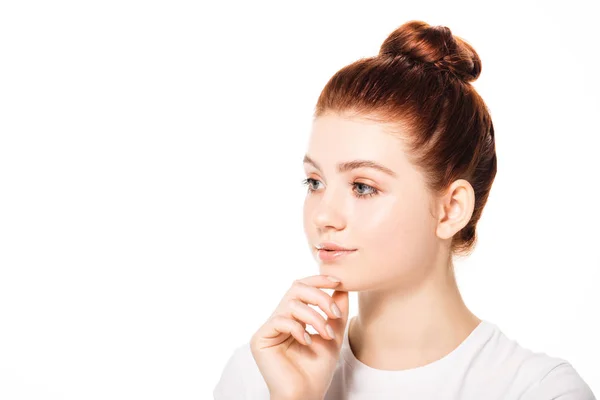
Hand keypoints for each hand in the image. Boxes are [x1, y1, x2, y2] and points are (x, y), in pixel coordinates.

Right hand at [249, 275, 349, 399]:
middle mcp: (279, 318)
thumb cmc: (317, 369)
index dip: (318, 280)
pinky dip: (298, 328)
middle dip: (319, 297)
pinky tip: (307, 342)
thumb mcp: (333, 334)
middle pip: (296, 288)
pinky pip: (279, 320)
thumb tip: (341, 287)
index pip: (302, 287)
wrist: (306, 394)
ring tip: (326, 334)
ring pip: (291, 303)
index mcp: (293, 315)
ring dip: (314, 316)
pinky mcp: (260, 339)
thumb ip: (336, 311)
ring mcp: (269, 328)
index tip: (338, 281)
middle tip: (334, 314)